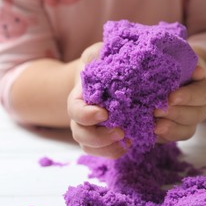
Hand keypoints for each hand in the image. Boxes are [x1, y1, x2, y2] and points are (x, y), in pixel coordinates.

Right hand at [67, 43, 128, 158]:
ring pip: (89, 147)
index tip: (104, 113)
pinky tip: (131, 143)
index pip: (75, 110)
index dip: (86, 115)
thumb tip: (98, 54)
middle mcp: (81, 117)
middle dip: (98, 137)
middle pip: (80, 134)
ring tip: (128, 141)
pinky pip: (103, 151)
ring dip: (108, 148)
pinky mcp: (103, 138)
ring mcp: (90, 129)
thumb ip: (96, 54)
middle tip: (120, 132)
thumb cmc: (102, 65)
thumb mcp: (98, 54)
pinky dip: (115, 151)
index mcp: (78, 98)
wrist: (106, 79)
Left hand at [154, 55, 205, 142]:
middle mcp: (200, 108)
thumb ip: (185, 65)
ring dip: (171, 130)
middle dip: (175, 114)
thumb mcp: (178, 63)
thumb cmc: (171, 69)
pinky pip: (171, 140)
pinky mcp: (174, 133)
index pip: (202, 93)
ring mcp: (188, 123)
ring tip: (156, 127)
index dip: (188, 97)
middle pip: (194, 115)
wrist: (167, 82)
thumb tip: (197, 71)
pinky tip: (150, 133)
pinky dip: (161, 138)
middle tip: (157, 111)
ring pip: (186, 131)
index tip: (171, 97)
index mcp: (203, 89)